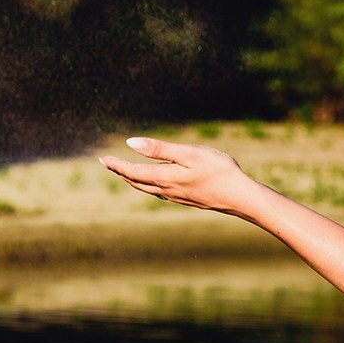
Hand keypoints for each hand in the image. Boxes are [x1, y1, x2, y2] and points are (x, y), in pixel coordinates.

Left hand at [100, 136, 262, 214]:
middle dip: (122, 172)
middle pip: (137, 182)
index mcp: (165, 177)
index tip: (104, 159)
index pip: (133, 171)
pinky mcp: (186, 199)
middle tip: (109, 164)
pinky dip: (148, 185)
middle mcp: (167, 190)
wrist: (240, 197)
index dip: (117, 165)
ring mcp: (177, 197)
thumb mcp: (189, 153)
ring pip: (147, 189)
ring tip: (126, 172)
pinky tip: (154, 183)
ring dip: (134, 180)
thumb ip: (160, 149)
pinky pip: (159, 193)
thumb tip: (131, 143)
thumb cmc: (218, 170)